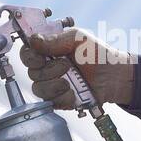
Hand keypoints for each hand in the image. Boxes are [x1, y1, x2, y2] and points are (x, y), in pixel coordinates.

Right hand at [20, 26, 134, 108]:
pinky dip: (63, 97)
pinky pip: (50, 102)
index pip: (26, 53)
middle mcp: (46, 67)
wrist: (114, 76)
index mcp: (48, 50)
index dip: (30, 57)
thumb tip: (33, 39)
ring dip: (55, 85)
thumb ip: (54, 40)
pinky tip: (74, 92)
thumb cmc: (97, 53)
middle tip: (67, 66)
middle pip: (31, 72)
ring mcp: (51, 85)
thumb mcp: (77, 39)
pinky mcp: (58, 100)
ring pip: (38, 88)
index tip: (42, 57)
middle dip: (50, 70)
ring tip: (71, 81)